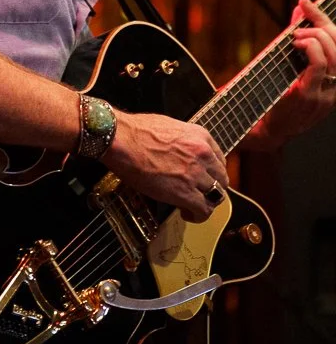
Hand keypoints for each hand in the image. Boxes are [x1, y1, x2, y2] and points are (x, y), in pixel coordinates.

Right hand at [103, 109, 228, 222]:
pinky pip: (203, 210)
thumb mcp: (170, 127)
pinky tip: (186, 214)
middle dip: (211, 189)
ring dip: (205, 203)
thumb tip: (180, 152)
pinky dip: (198, 215)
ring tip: (193, 207)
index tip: (205, 179)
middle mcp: (203, 154)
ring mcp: (195, 174)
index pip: (220, 160)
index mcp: (200, 136)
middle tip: (199, 194)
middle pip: (221, 180)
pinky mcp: (185, 192)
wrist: (122, 140)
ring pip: (215, 196)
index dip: (212, 173)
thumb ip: (183, 141)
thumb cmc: (137, 131)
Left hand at [255, 0, 335, 147]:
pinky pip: (320, 66)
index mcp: (335, 82)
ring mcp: (326, 94)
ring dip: (314, 37)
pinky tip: (296, 43)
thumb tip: (299, 10)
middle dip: (321, 23)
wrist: (266, 132)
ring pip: (334, 55)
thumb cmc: (278, 98)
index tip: (306, 3)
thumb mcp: (292, 67)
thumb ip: (298, 40)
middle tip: (301, 18)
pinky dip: (310, 48)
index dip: (324, 19)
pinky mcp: (310, 96)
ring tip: (296, 36)